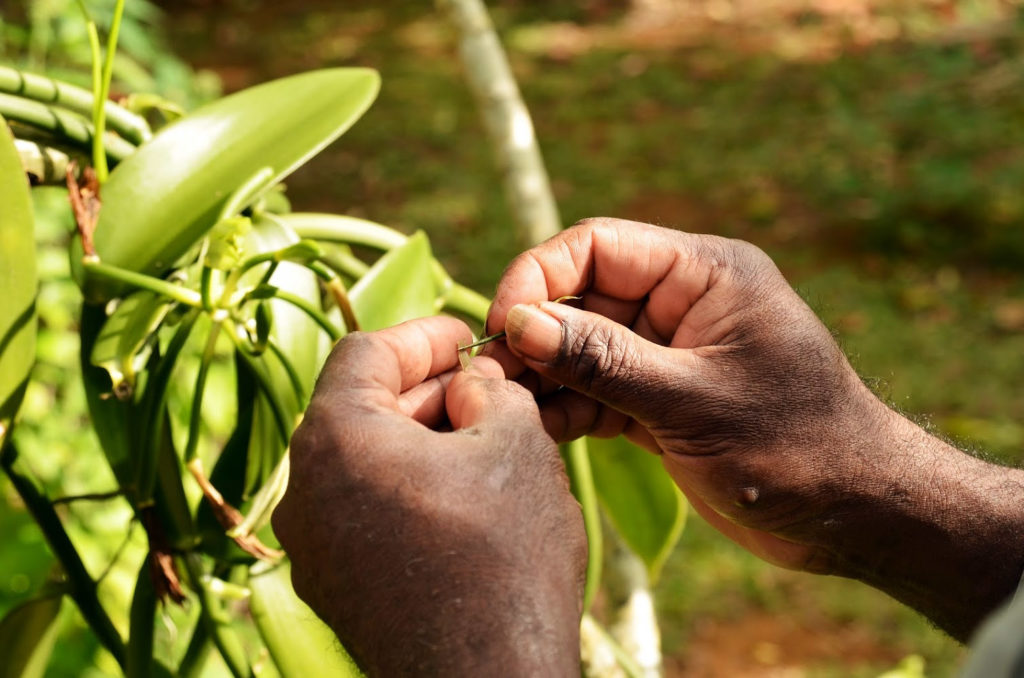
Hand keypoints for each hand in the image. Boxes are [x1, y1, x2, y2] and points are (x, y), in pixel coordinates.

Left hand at [273, 316, 585, 674]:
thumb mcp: (516, 442)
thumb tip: (472, 387)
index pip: (365, 354)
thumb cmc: (505, 557)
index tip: (467, 339)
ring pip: (365, 463)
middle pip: (360, 408)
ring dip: (419, 440)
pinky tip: (463, 493)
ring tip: (482, 438)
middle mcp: (305, 492)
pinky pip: (365, 511)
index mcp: (335, 439)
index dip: (422, 338)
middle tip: (484, 387)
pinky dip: (408, 487)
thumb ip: (490, 391)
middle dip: (426, 390)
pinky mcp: (335, 588)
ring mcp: (314, 547)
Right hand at [486, 217, 877, 571]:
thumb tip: (520, 321)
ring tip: (503, 409)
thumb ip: (603, 360)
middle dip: (533, 335)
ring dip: (542, 376)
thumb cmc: (796, 447)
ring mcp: (667, 354)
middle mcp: (680, 304)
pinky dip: (566, 409)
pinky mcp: (659, 401)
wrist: (854, 515)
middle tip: (488, 379)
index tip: (503, 325)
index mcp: (703, 274)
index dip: (539, 276)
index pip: (598, 245)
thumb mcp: (692, 400)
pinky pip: (596, 391)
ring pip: (580, 348)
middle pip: (580, 297)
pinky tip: (539, 432)